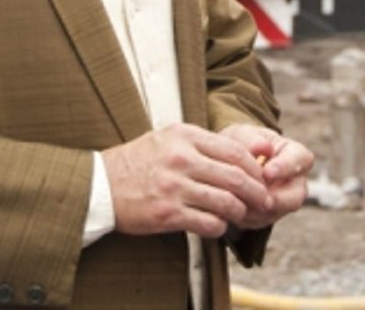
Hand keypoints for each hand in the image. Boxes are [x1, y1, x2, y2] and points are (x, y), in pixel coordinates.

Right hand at [102, 123, 272, 238]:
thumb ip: (199, 143)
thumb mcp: (166, 139)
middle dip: (257, 192)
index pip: (234, 150)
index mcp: (184, 136)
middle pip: (236, 176)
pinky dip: (219, 227)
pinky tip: (218, 226)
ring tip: (242, 215)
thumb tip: (237, 153)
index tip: (262, 178)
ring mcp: (174, 187)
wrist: (99, 185)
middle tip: (264, 201)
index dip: (255, 167)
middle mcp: (181, 159)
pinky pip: (207, 222)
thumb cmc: (135, 162)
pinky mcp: (167, 213)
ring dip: (240, 212)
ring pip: (225, 201)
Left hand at [216, 124, 313, 228]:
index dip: (285, 168)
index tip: (268, 171)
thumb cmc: (241, 142)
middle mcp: (294, 183)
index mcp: (296, 155)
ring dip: (254, 208)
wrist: (229, 161)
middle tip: (256, 196)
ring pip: (273, 213)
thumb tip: (263, 146)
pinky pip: (256, 221)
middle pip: (294, 198)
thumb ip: (252, 139)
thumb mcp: (242, 134)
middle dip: (275, 200)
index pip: (299, 161)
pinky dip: (242, 215)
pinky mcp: (265, 217)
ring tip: (235, 197)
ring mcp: (282, 203)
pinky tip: (227, 205)